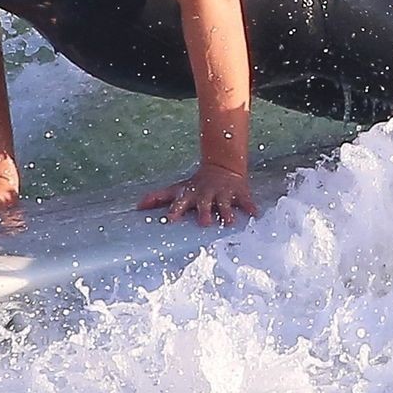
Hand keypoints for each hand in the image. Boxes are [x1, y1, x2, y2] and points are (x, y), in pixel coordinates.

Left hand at [138, 164, 257, 226]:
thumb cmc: (195, 185)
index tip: (170, 220)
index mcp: (191, 196)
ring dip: (227, 212)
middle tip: (204, 223)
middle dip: (204, 212)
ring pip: (225, 204)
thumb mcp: (178, 189)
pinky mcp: (238, 193)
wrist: (221, 168)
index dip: (175, 211)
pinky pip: (246, 201)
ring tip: (230, 221)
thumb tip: (137, 206)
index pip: (180, 203)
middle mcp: (206, 195)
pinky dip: (250, 207)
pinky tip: (255, 214)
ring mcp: (223, 194)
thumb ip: (158, 198)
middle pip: (204, 204)